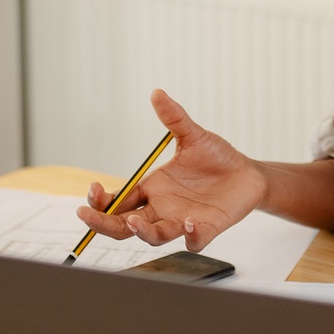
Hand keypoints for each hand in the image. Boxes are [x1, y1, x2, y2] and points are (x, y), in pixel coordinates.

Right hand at [74, 89, 268, 251]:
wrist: (247, 173)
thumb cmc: (216, 157)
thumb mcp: (193, 136)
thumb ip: (174, 118)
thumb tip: (157, 92)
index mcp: (152, 188)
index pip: (118, 202)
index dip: (101, 202)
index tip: (94, 190)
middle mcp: (162, 209)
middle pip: (124, 226)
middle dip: (103, 224)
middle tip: (85, 216)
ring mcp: (182, 221)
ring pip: (154, 236)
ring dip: (143, 232)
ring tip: (134, 222)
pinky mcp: (206, 229)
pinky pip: (193, 241)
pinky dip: (188, 237)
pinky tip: (188, 224)